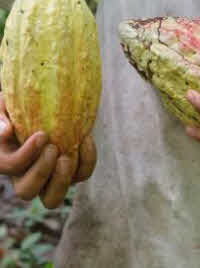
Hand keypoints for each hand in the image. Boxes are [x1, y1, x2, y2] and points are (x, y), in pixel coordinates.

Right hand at [0, 93, 96, 208]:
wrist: (45, 105)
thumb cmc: (20, 105)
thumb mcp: (5, 107)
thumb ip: (1, 117)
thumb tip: (7, 130)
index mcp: (7, 158)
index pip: (10, 167)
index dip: (25, 155)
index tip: (42, 134)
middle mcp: (25, 174)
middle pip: (26, 192)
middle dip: (41, 172)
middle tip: (53, 149)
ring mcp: (49, 177)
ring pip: (52, 199)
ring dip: (61, 181)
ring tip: (67, 157)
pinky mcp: (70, 171)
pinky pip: (79, 177)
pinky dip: (86, 162)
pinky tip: (86, 139)